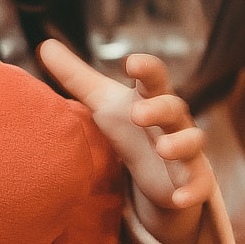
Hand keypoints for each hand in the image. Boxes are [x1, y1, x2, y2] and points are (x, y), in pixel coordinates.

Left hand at [39, 40, 215, 214]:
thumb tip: (46, 45)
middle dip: (160, 109)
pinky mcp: (192, 179)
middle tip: (138, 113)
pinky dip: (192, 191)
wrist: (159, 168)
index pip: (154, 78)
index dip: (146, 69)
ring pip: (192, 142)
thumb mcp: (103, 103)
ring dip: (180, 144)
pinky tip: (179, 198)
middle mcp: (173, 121)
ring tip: (163, 149)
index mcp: (152, 98)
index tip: (131, 62)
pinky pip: (198, 185)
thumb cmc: (131, 126)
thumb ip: (76, 76)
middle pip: (174, 108)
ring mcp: (186, 150)